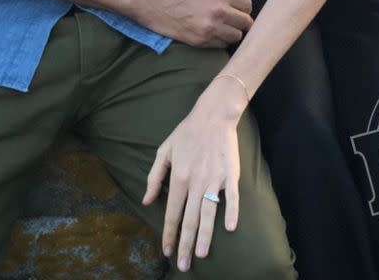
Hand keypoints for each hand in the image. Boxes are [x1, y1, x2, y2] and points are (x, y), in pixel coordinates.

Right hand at [133, 0, 252, 47]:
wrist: (151, 0)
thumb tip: (236, 3)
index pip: (247, 5)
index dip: (242, 8)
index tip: (236, 11)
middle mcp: (220, 10)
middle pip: (246, 23)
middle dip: (239, 22)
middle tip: (231, 22)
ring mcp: (211, 27)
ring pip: (236, 37)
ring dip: (230, 34)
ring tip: (220, 29)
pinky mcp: (201, 41)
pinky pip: (221, 45)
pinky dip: (218, 41)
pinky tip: (209, 34)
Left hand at [142, 79, 245, 270]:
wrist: (213, 115)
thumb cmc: (186, 133)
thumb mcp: (164, 150)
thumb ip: (154, 176)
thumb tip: (146, 200)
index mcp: (178, 176)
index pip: (172, 212)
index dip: (168, 233)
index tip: (166, 250)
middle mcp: (195, 181)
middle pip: (189, 218)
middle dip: (185, 243)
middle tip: (183, 264)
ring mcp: (214, 179)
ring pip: (208, 213)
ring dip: (205, 236)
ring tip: (201, 254)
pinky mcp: (230, 175)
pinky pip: (232, 197)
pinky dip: (231, 212)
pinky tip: (230, 228)